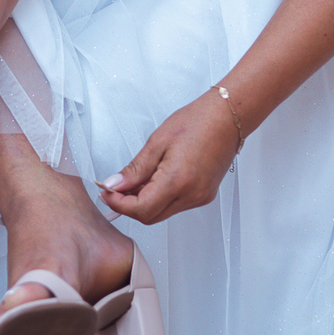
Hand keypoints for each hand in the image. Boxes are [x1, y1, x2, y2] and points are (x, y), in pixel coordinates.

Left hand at [99, 90, 240, 224]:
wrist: (227, 118)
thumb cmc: (197, 122)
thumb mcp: (157, 142)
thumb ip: (135, 169)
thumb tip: (114, 185)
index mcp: (178, 180)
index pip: (140, 209)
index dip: (118, 204)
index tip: (106, 192)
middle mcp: (191, 195)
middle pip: (150, 217)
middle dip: (128, 206)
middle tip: (116, 188)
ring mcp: (200, 198)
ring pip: (162, 213)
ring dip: (144, 203)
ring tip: (136, 180)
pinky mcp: (204, 196)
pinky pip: (175, 206)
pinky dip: (160, 199)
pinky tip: (155, 181)